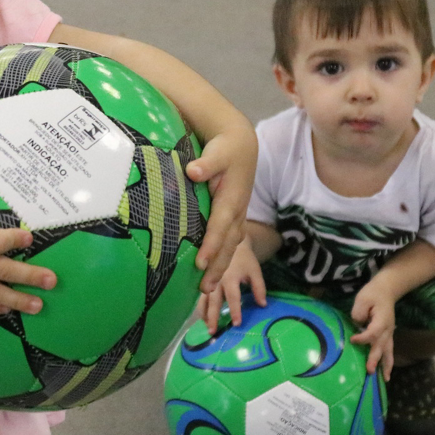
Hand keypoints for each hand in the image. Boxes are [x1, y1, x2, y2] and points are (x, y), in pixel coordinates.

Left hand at [186, 122, 257, 292]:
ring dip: (220, 268)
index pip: (220, 225)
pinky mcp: (234, 217)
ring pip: (231, 247)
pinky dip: (222, 258)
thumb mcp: (217, 151)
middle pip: (228, 244)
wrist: (242, 144)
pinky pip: (230, 242)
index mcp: (232, 198)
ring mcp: (237, 215)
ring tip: (207, 289)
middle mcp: (237, 211)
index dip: (211, 244)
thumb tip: (193, 171)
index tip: (200, 263)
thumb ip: (206, 163)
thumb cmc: (225, 148)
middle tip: (204, 290)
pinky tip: (213, 272)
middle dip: (217, 267)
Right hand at [195, 241, 265, 334]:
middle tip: (213, 331)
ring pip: (203, 300)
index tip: (236, 324)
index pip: (233, 297)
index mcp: (231, 278)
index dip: (235, 310)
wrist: (230, 242)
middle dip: (213, 317)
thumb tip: (263, 304)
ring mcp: (209, 281)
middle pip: (214, 301)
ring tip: (205, 327)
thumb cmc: (244, 259)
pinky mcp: (204, 281)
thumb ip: (259, 287)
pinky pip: (200, 296)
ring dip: (204, 314)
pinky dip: (200, 307)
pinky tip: (201, 318)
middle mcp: (217, 281)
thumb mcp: (255, 271)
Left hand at [349, 282, 396, 379]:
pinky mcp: (387, 335)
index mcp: (381, 321)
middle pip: (381, 347)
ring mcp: (389, 333)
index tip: (352, 340)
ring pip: (389, 352)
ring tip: (386, 379)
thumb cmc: (373, 293)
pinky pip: (389, 350)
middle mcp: (387, 330)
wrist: (387, 290)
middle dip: (375, 359)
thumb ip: (358, 312)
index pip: (372, 333)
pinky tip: (386, 373)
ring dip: (387, 366)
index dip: (362, 338)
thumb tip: (356, 324)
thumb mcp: (362, 298)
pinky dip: (388, 362)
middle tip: (369, 370)